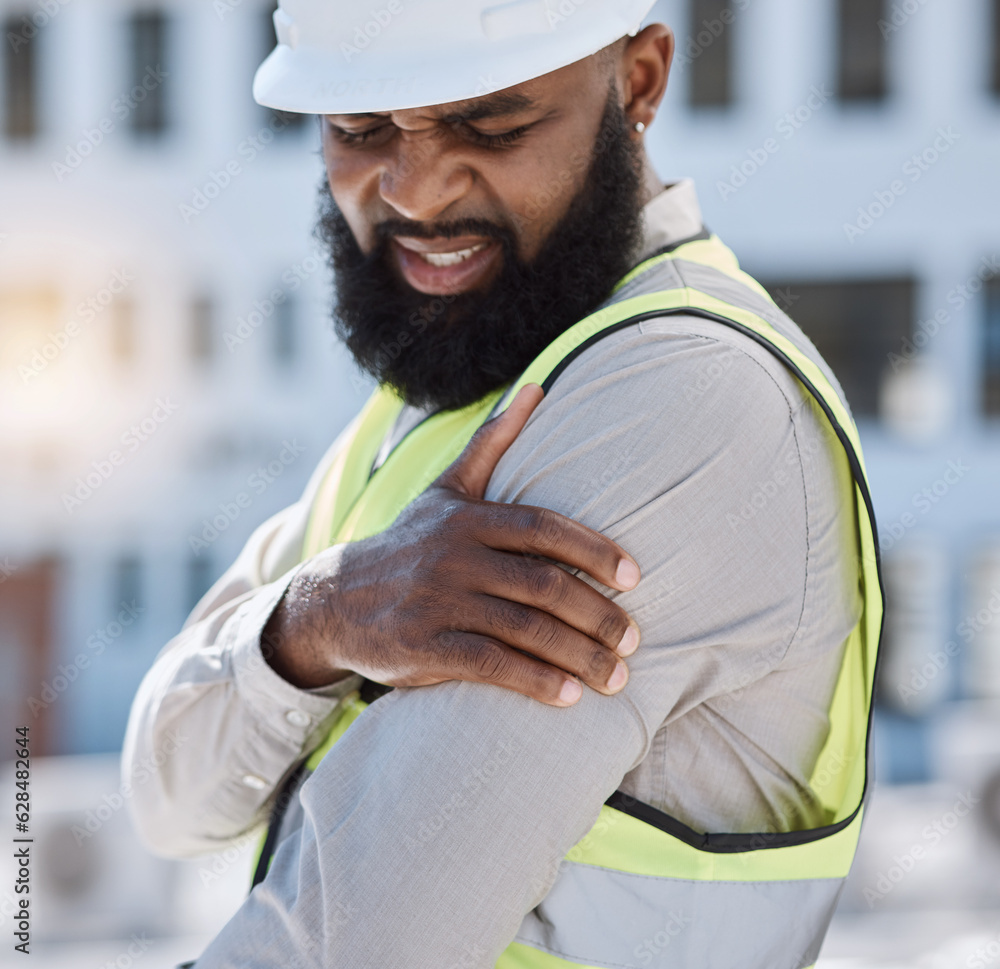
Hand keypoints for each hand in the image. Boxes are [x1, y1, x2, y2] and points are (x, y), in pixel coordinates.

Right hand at [264, 383, 640, 705]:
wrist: (337, 597)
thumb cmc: (410, 542)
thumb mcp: (448, 490)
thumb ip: (493, 444)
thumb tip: (537, 387)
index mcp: (468, 518)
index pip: (543, 529)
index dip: (592, 551)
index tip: (633, 578)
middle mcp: (454, 557)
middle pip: (543, 585)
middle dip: (598, 615)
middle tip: (634, 639)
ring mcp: (438, 602)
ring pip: (523, 629)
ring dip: (579, 656)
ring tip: (616, 676)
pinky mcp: (423, 646)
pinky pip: (489, 665)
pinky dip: (534, 682)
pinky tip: (568, 696)